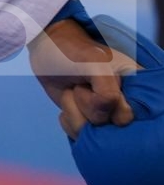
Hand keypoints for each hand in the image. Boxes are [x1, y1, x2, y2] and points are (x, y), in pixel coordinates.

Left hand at [29, 16, 139, 138]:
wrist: (48, 49)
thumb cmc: (72, 52)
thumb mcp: (95, 65)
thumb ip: (108, 94)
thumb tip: (108, 119)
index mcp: (137, 89)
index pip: (128, 116)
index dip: (106, 105)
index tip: (93, 85)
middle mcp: (127, 106)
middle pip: (109, 130)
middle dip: (88, 108)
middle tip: (80, 85)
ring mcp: (108, 116)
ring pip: (93, 135)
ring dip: (75, 111)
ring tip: (74, 89)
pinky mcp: (90, 122)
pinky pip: (80, 135)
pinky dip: (68, 119)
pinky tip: (68, 101)